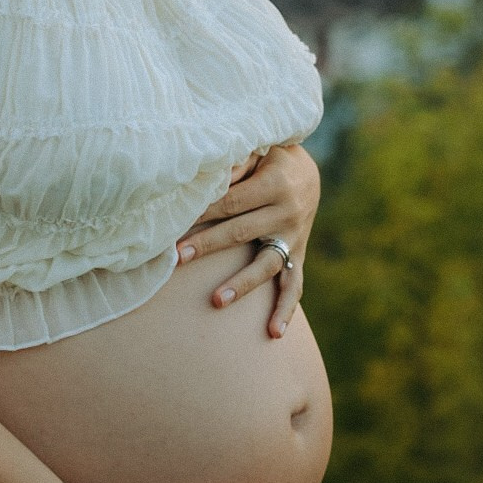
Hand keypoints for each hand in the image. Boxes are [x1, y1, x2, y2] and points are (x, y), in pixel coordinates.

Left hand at [176, 143, 320, 338]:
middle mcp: (288, 212)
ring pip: (266, 265)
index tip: (175, 221)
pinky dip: (285, 310)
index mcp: (275, 183)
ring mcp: (294, 237)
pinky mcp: (297, 255)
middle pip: (241, 232)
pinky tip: (274, 333)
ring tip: (216, 301)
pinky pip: (294, 286)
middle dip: (208, 245)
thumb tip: (206, 176)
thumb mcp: (258, 149)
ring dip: (241, 284)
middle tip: (178, 258)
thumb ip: (234, 161)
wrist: (307, 173)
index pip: (231, 201)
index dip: (202, 211)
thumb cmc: (270, 157)